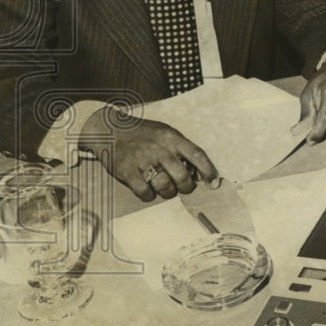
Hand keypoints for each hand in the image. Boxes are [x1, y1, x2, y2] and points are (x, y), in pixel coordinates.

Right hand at [81, 108, 217, 202]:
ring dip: (169, 193)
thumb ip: (180, 148)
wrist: (110, 130)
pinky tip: (149, 191)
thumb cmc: (144, 134)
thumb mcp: (165, 133)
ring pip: (165, 187)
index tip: (214, 183)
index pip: (197, 154)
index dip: (209, 170)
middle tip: (184, 188)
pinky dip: (149, 196)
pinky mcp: (127, 172)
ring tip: (167, 190)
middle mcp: (159, 149)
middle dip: (187, 187)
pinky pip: (145, 192)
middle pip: (182, 176)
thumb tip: (198, 171)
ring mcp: (142, 161)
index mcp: (172, 138)